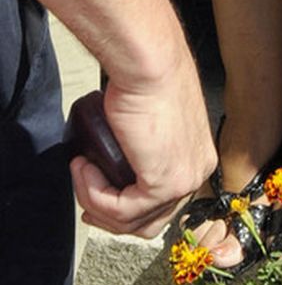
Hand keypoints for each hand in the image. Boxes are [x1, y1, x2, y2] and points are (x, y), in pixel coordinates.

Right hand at [73, 49, 213, 237]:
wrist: (150, 64)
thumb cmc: (146, 80)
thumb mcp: (147, 123)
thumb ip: (141, 149)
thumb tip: (117, 166)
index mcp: (196, 159)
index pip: (162, 205)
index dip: (125, 210)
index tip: (96, 201)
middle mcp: (196, 173)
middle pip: (148, 221)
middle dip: (110, 217)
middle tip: (86, 205)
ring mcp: (183, 181)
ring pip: (131, 221)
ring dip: (95, 200)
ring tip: (81, 170)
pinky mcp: (163, 183)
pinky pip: (120, 210)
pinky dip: (94, 194)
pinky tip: (84, 170)